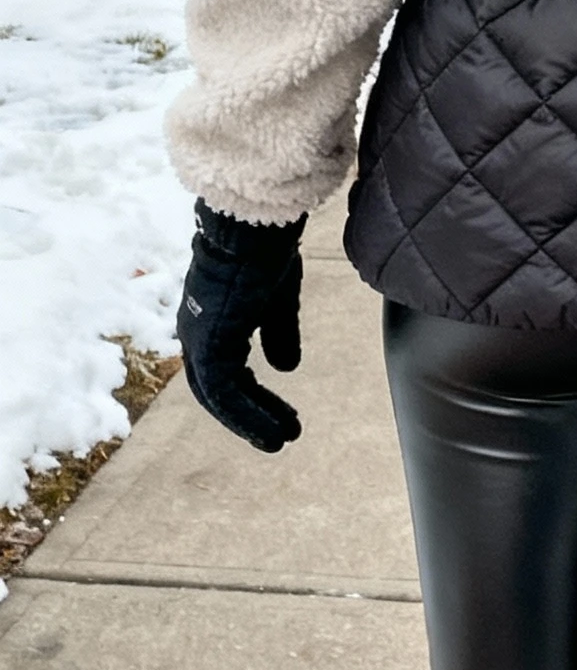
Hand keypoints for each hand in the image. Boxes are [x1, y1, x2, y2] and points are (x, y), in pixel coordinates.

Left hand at [178, 199, 305, 452]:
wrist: (253, 229)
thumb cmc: (265, 253)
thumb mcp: (277, 299)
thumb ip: (278, 333)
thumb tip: (286, 368)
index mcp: (210, 321)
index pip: (225, 370)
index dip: (252, 396)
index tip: (282, 414)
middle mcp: (196, 334)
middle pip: (217, 390)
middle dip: (251, 414)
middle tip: (281, 435)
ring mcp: (199, 341)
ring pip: (220, 397)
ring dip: (253, 421)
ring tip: (283, 439)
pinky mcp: (209, 347)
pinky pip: (226, 395)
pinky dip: (250, 416)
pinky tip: (276, 430)